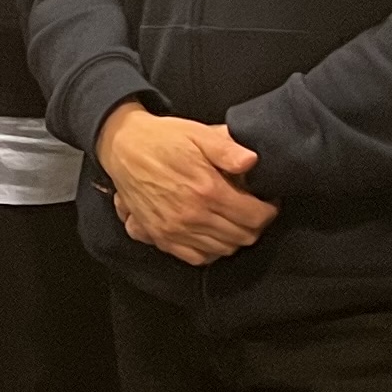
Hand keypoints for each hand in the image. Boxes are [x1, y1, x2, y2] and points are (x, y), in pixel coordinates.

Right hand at [95, 104, 273, 266]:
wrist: (123, 147)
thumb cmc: (163, 138)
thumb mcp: (198, 133)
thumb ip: (227, 149)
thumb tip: (252, 162)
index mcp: (207, 190)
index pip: (255, 217)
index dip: (269, 211)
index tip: (268, 201)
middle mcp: (193, 216)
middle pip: (242, 237)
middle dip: (256, 225)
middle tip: (254, 210)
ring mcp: (175, 230)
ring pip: (223, 250)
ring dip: (235, 238)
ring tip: (235, 220)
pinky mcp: (161, 236)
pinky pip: (197, 257)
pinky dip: (212, 251)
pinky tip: (213, 235)